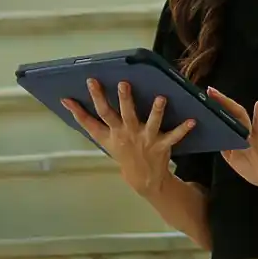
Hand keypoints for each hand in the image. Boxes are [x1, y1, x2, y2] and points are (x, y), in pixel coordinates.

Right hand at [62, 78, 195, 197]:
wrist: (142, 178)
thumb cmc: (120, 150)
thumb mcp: (100, 137)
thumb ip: (83, 118)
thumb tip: (64, 100)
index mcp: (112, 131)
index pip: (100, 113)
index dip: (95, 97)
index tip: (91, 80)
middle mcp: (128, 133)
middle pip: (124, 114)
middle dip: (124, 99)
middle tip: (124, 83)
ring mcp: (146, 139)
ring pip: (151, 123)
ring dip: (157, 111)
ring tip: (161, 98)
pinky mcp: (161, 144)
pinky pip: (174, 136)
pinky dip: (183, 129)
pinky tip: (192, 120)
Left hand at [206, 88, 257, 193]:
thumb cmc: (254, 169)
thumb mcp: (233, 157)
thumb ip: (225, 145)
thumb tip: (213, 134)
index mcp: (237, 135)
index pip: (226, 118)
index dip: (216, 108)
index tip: (204, 98)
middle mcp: (245, 132)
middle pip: (232, 113)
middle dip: (220, 101)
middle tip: (209, 90)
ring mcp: (253, 136)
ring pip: (241, 117)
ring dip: (231, 105)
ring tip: (220, 95)